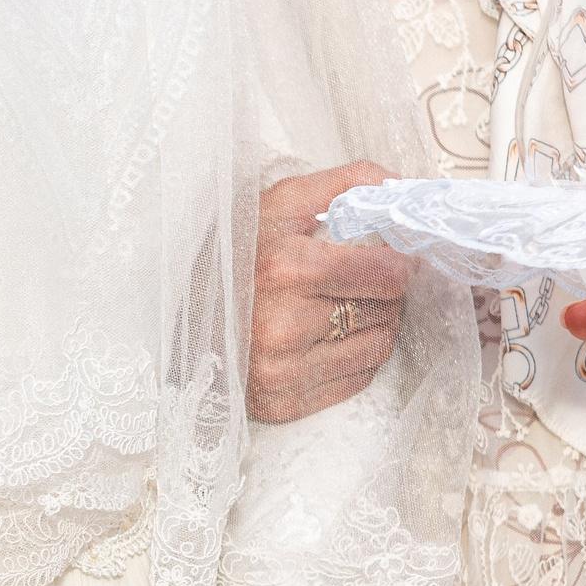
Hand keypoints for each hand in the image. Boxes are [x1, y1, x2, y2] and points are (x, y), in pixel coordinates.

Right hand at [250, 161, 408, 421]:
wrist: (179, 312)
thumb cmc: (234, 254)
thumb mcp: (282, 202)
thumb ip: (349, 184)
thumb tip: (406, 188)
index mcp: (285, 267)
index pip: (388, 273)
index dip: (397, 261)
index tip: (388, 255)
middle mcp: (283, 324)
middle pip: (387, 310)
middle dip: (383, 292)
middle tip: (358, 279)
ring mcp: (281, 369)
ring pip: (379, 348)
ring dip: (374, 325)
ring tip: (341, 306)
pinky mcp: (281, 401)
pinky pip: (356, 380)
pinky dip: (353, 358)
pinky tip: (325, 338)